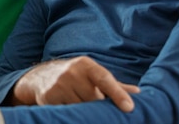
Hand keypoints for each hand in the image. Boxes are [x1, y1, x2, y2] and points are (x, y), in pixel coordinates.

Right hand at [11, 56, 139, 111]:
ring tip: (77, 103)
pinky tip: (67, 106)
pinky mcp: (49, 97)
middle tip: (93, 104)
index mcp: (86, 65)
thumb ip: (115, 85)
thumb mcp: (92, 75)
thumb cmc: (75, 76)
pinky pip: (67, 112)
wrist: (40, 77)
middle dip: (96, 106)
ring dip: (83, 111)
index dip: (117, 93)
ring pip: (81, 108)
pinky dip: (71, 113)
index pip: (105, 79)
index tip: (129, 108)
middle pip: (94, 100)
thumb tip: (138, 93)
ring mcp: (59, 85)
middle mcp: (72, 73)